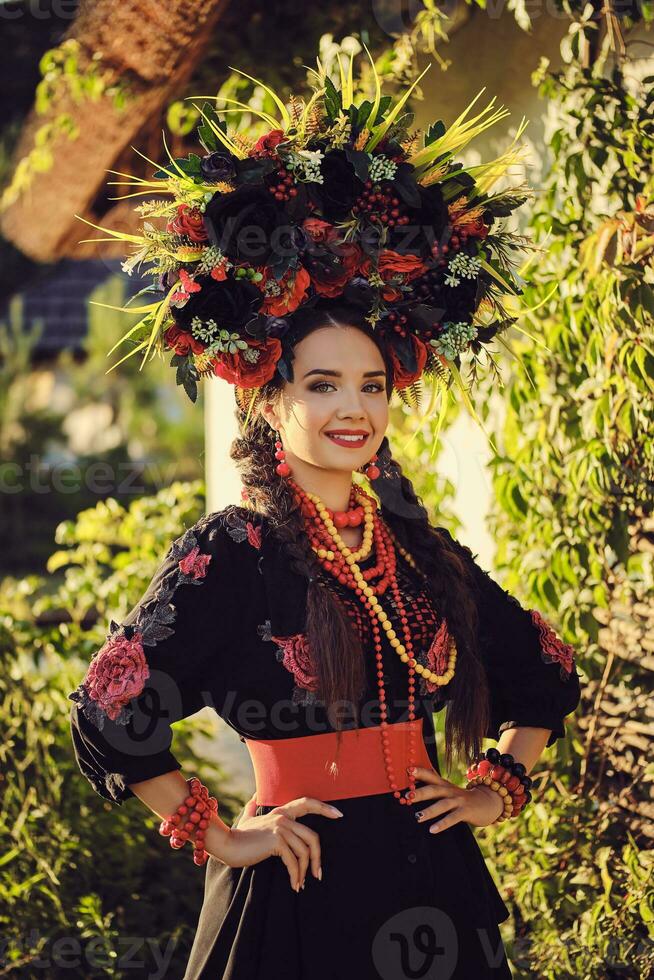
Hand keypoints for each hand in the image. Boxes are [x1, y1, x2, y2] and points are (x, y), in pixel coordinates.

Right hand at [220, 794, 344, 891]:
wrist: (226, 844)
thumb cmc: (237, 835)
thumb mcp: (247, 818)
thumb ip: (253, 807)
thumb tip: (254, 797)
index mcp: (280, 811)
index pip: (307, 803)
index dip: (324, 808)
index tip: (339, 815)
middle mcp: (283, 817)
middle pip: (312, 837)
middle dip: (318, 858)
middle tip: (318, 875)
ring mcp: (280, 828)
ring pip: (305, 851)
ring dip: (305, 872)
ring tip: (300, 884)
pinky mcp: (276, 842)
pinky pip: (294, 861)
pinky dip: (296, 876)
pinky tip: (294, 885)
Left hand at [409, 766, 503, 831]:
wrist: (488, 802)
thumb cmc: (463, 799)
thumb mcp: (449, 791)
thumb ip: (435, 789)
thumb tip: (412, 789)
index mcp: (445, 785)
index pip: (431, 776)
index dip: (420, 772)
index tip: (407, 770)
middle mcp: (451, 791)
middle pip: (434, 789)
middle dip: (420, 792)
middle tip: (406, 796)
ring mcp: (459, 801)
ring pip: (443, 804)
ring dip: (430, 810)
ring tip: (417, 817)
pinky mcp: (466, 812)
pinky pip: (453, 818)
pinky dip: (442, 824)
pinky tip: (432, 829)